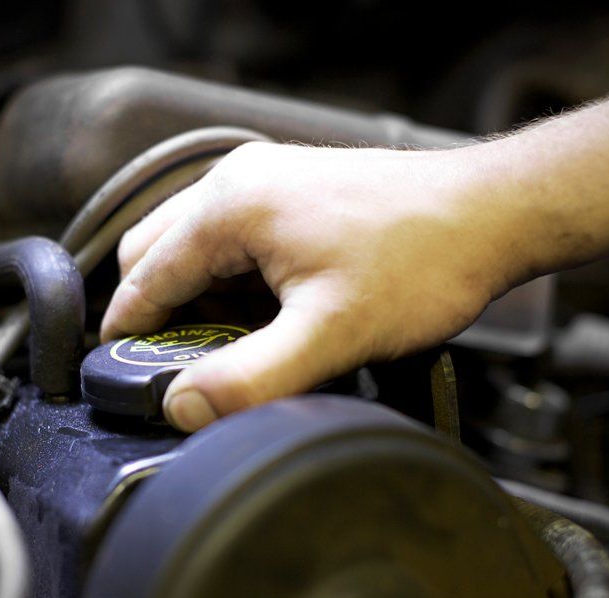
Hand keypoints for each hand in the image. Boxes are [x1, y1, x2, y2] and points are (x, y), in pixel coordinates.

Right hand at [100, 142, 520, 430]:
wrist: (490, 213)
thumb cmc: (423, 258)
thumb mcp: (331, 334)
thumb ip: (252, 378)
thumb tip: (185, 407)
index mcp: (231, 204)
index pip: (145, 274)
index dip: (127, 330)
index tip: (118, 371)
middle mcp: (237, 180)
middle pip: (154, 250)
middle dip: (156, 311)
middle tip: (178, 366)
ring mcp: (265, 179)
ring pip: (191, 243)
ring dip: (195, 295)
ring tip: (230, 346)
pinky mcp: (290, 190)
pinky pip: (230, 237)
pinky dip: (228, 278)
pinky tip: (262, 314)